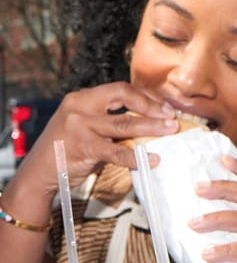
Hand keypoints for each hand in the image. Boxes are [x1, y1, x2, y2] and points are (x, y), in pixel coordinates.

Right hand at [10, 82, 177, 195]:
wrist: (38, 174)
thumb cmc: (68, 151)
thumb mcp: (87, 128)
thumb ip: (112, 123)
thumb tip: (151, 124)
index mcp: (83, 98)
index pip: (121, 89)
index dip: (147, 96)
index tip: (166, 106)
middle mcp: (79, 106)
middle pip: (124, 97)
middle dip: (152, 106)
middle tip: (171, 116)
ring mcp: (79, 125)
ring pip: (125, 123)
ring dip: (152, 127)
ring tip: (170, 131)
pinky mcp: (82, 146)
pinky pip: (116, 151)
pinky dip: (137, 157)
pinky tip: (152, 159)